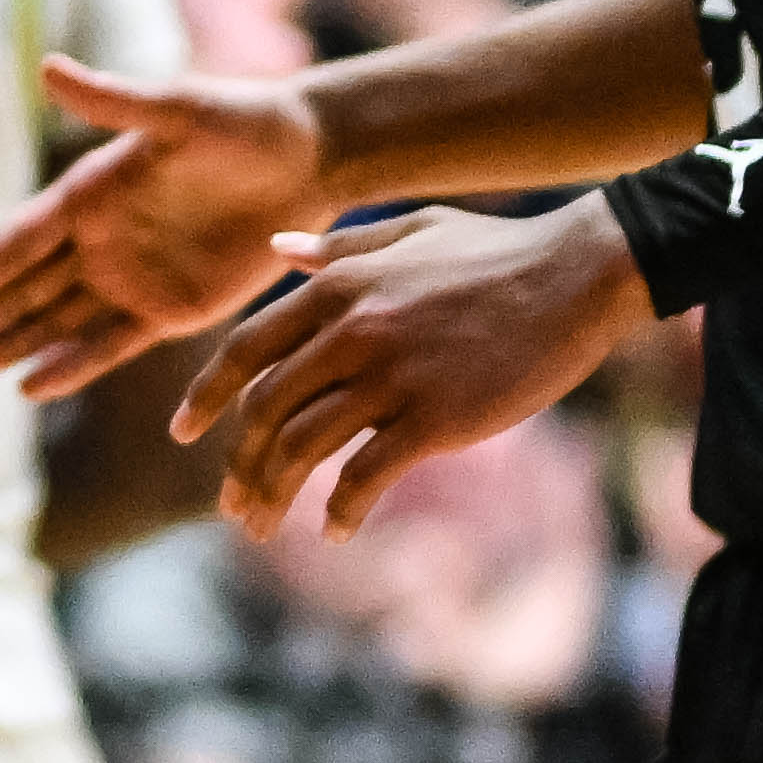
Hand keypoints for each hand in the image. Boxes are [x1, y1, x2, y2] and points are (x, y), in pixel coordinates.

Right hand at [0, 55, 327, 398]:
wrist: (313, 157)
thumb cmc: (245, 121)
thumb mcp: (180, 110)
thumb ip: (114, 101)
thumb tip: (47, 67)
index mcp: (87, 194)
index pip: (14, 246)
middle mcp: (96, 241)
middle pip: (18, 295)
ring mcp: (130, 278)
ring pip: (52, 325)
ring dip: (3, 350)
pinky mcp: (172, 309)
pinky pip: (110, 344)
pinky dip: (70, 365)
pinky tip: (30, 387)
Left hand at [173, 196, 645, 533]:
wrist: (578, 274)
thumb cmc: (494, 251)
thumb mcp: (405, 231)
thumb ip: (335, 250)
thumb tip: (273, 248)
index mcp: (333, 287)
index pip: (243, 351)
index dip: (206, 397)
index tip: (183, 433)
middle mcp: (349, 331)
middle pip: (265, 409)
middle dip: (238, 464)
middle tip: (231, 503)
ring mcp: (391, 376)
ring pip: (302, 447)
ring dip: (274, 495)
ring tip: (264, 526)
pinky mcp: (437, 418)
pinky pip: (367, 475)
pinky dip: (343, 509)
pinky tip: (337, 530)